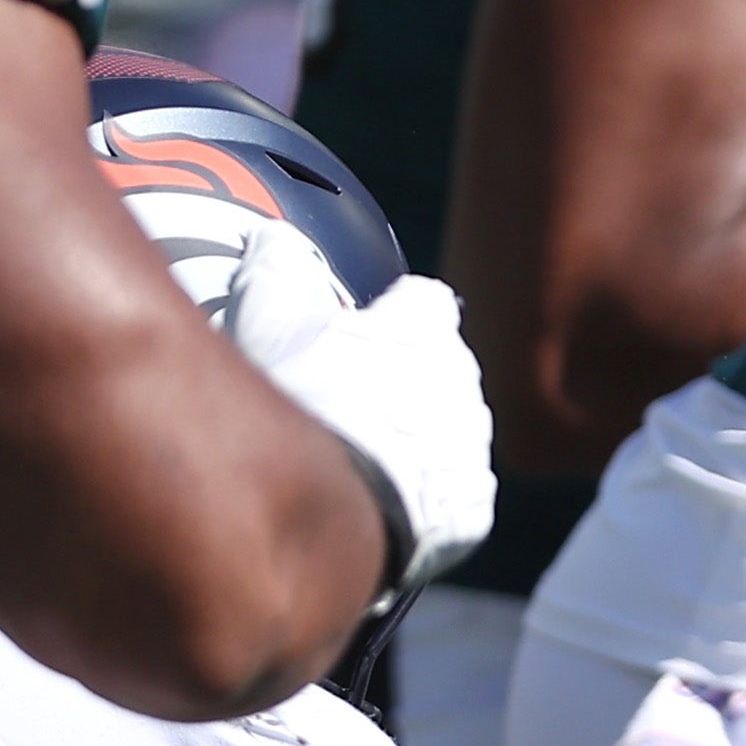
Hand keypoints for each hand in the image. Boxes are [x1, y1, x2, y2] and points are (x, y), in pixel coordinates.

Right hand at [230, 244, 497, 590]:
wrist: (340, 507)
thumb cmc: (305, 400)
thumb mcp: (271, 317)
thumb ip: (276, 267)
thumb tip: (273, 236)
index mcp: (427, 327)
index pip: (426, 301)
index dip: (396, 311)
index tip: (369, 325)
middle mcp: (465, 382)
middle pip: (443, 369)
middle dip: (409, 378)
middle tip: (354, 399)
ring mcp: (473, 448)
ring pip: (452, 432)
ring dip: (420, 438)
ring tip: (367, 459)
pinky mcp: (473, 509)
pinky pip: (454, 496)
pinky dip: (427, 498)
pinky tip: (386, 506)